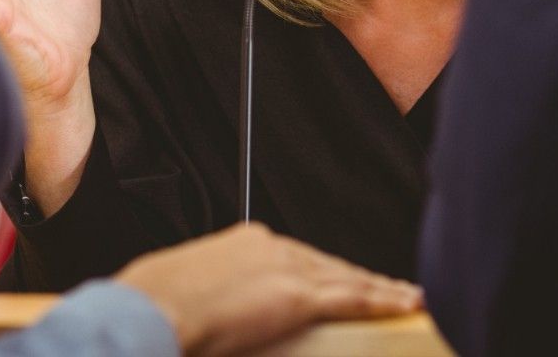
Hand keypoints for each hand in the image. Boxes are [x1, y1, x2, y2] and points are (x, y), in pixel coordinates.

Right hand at [115, 223, 423, 356]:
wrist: (151, 308)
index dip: (326, 272)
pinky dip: (384, 300)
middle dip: (358, 280)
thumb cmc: (156, 305)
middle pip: (328, 265)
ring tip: (406, 297)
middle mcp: (271, 246)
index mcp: (245, 242)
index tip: (341, 282)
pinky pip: (354, 298)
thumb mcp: (188, 290)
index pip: (299, 257)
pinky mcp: (298, 295)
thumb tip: (221, 314)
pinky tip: (407, 302)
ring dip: (379, 289)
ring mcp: (287, 268)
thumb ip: (216, 296)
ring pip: (347, 279)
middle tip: (389, 290)